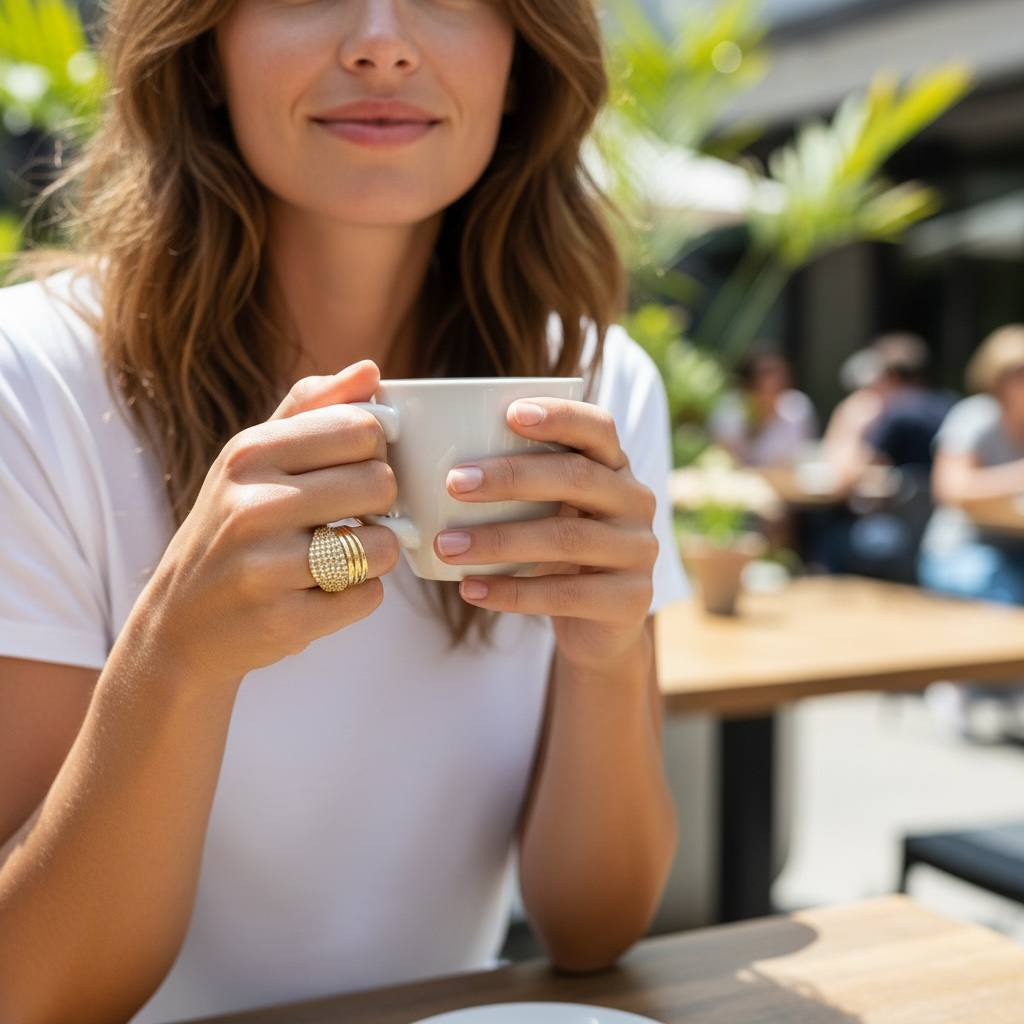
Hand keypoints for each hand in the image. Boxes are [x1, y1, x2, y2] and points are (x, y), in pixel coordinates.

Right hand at [129, 361, 400, 688]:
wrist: (179, 625)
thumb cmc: (230, 527)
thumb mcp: (253, 459)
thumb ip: (312, 409)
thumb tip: (371, 369)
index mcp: (250, 453)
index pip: (360, 427)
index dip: (374, 451)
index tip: (355, 468)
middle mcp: (252, 505)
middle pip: (379, 483)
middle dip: (378, 503)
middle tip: (350, 517)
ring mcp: (265, 566)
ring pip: (382, 544)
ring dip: (374, 554)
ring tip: (339, 555)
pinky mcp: (283, 620)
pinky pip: (368, 596)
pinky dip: (357, 596)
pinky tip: (322, 592)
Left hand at [435, 398, 657, 671]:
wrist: (600, 624)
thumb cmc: (555, 549)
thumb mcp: (544, 508)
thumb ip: (512, 481)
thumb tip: (420, 454)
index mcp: (614, 465)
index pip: (597, 428)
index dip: (559, 417)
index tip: (509, 414)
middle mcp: (635, 500)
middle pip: (576, 478)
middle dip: (511, 478)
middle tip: (452, 483)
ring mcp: (638, 551)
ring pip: (566, 539)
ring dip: (499, 541)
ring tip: (446, 546)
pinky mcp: (631, 599)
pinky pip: (565, 594)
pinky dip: (511, 592)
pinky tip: (470, 589)